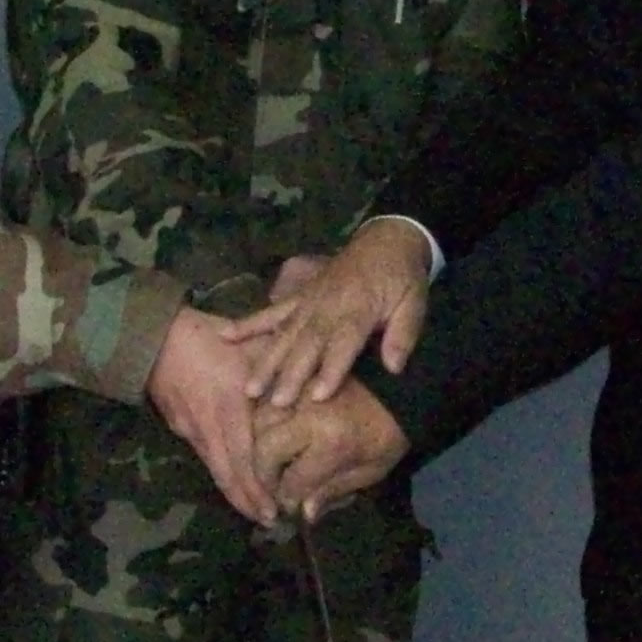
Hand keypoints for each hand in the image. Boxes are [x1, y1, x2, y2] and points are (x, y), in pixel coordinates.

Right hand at [148, 308, 281, 526]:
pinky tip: (233, 480)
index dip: (257, 489)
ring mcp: (191, 430)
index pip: (245, 459)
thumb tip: (313, 388)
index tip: (274, 511)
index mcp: (229, 408)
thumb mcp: (251, 348)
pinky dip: (222, 473)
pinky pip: (205, 457)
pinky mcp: (180, 428)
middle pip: (228, 476)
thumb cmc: (210, 338)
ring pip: (215, 470)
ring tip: (253, 510)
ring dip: (233, 492)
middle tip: (268, 521)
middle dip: (247, 502)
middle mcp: (209, 427)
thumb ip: (280, 371)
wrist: (155, 337)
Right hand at [226, 216, 434, 408]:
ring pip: (284, 334)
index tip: (317, 396)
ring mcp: (308, 301)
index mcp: (359, 309)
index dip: (331, 370)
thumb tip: (394, 367)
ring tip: (249, 388)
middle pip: (307, 344)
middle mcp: (328, 306)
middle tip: (274, 403)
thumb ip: (403, 335)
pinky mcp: (298, 296)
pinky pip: (270, 312)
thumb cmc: (402, 277)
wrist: (387, 238)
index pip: (343, 343)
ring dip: (266, 361)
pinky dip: (248, 324)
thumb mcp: (415, 303)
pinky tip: (226, 336)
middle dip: (290, 374)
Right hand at [255, 382, 407, 519]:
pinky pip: (265, 401)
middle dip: (262, 475)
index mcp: (333, 443)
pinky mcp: (297, 379)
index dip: (286, 500)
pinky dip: (259, 421)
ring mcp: (300, 393)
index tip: (286, 508)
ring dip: (256, 447)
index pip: (293, 480)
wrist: (401, 389)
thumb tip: (303, 512)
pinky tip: (265, 437)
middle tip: (269, 488)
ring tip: (265, 464)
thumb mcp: (370, 470)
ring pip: (257, 423)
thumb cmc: (388, 435)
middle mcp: (309, 416)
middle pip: (265, 450)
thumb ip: (333, 490)